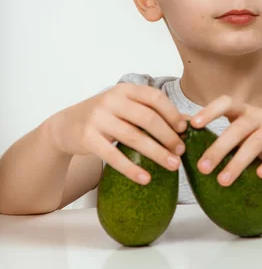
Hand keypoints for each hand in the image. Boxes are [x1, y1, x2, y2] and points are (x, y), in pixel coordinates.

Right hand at [48, 83, 189, 184]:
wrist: (65, 126)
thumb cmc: (104, 116)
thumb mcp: (126, 108)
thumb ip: (152, 112)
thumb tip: (188, 123)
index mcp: (125, 89)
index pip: (155, 98)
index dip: (172, 113)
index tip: (184, 129)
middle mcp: (111, 100)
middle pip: (147, 118)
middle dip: (168, 136)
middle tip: (181, 151)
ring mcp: (98, 118)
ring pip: (134, 137)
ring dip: (157, 153)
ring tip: (172, 165)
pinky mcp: (88, 138)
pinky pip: (114, 155)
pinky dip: (131, 169)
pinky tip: (146, 179)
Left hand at [190, 94, 261, 185]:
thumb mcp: (242, 126)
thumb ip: (216, 126)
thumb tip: (180, 125)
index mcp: (244, 110)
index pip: (226, 103)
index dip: (210, 111)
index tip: (194, 124)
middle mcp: (259, 115)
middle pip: (237, 129)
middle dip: (219, 148)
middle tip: (202, 167)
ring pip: (255, 143)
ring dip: (238, 162)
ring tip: (222, 181)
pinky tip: (260, 175)